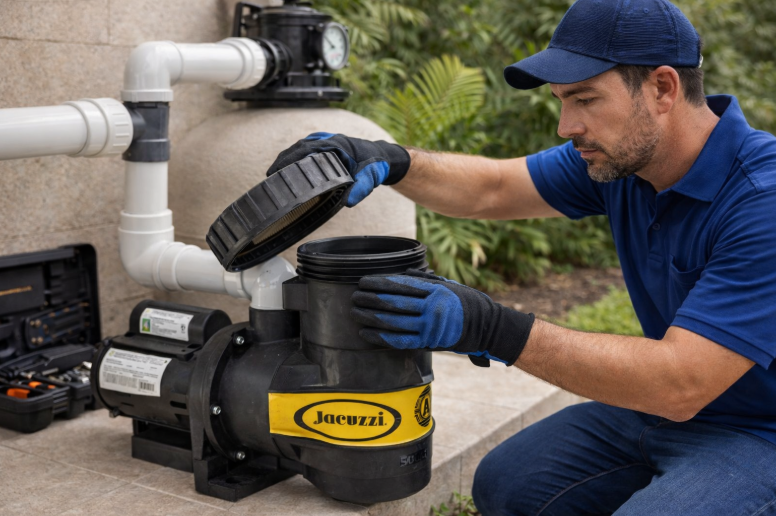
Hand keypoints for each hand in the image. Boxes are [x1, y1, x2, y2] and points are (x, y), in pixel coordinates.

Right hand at [267, 133, 410, 206]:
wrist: (382, 157)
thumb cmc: (375, 167)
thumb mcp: (371, 178)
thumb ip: (362, 188)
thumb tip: (349, 202)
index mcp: (336, 144)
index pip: (307, 149)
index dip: (290, 160)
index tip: (277, 171)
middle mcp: (328, 139)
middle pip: (298, 147)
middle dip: (283, 161)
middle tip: (270, 177)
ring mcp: (325, 141)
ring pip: (300, 147)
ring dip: (286, 159)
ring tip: (273, 175)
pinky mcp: (325, 146)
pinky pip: (305, 149)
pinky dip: (294, 158)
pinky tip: (286, 170)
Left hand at [350, 269, 534, 365]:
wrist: (485, 327)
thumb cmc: (465, 302)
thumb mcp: (447, 285)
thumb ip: (423, 280)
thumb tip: (398, 274)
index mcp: (435, 290)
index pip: (400, 285)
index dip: (379, 283)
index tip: (364, 281)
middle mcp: (431, 308)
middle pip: (393, 303)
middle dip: (370, 299)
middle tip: (355, 296)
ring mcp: (429, 327)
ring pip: (392, 322)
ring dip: (370, 318)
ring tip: (356, 313)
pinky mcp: (428, 342)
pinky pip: (399, 341)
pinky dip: (380, 337)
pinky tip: (366, 333)